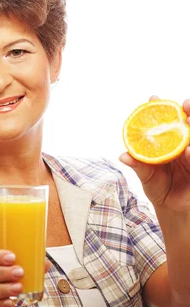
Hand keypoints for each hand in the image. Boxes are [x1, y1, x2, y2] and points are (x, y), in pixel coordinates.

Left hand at [120, 97, 189, 214]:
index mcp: (169, 142)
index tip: (153, 98)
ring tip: (188, 122)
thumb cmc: (159, 188)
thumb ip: (138, 166)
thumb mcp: (146, 177)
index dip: (161, 108)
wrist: (172, 209)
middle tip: (184, 103)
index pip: (167, 121)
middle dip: (187, 112)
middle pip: (187, 124)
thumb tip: (123, 155)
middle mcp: (184, 145)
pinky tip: (188, 151)